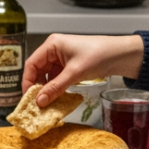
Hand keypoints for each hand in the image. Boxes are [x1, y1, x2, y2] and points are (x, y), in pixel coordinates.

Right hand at [22, 34, 144, 106]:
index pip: (31, 63)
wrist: (120, 55)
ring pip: (47, 76)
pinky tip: (56, 98)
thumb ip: (56, 87)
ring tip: (47, 103)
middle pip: (38, 71)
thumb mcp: (75, 73)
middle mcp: (54, 50)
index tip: (28, 97)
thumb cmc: (99, 55)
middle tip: (37, 104)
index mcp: (52, 45)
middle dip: (37, 87)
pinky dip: (56, 88)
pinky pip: (57, 79)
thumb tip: (40, 101)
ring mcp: (61, 58)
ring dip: (47, 89)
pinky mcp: (69, 66)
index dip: (27, 81)